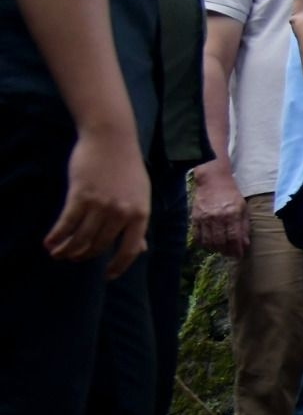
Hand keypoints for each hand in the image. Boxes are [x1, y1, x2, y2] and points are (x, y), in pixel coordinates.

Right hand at [46, 125, 150, 275]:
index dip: (118, 266)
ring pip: (81, 238)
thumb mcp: (140, 195)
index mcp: (141, 214)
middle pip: (100, 245)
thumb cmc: (127, 168)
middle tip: (73, 259)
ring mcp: (102, 205)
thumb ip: (137, 222)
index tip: (108, 276)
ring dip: (67, 249)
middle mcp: (122, 212)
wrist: (112, 138)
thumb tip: (140, 249)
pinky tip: (49, 243)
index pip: (130, 250)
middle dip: (84, 255)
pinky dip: (56, 236)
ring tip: (57, 254)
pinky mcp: (81, 196)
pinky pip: (67, 224)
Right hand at [190, 164, 248, 257]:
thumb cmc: (231, 195)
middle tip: (229, 254)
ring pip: (208, 241)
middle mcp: (218, 217)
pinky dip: (202, 244)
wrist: (213, 182)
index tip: (239, 255)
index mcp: (232, 214)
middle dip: (226, 251)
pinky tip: (208, 244)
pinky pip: (197, 236)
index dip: (237, 249)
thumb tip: (245, 243)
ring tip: (220, 250)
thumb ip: (244, 226)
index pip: (234, 238)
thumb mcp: (243, 208)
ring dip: (215, 249)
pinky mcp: (195, 218)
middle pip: (220, 242)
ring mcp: (205, 218)